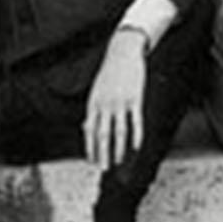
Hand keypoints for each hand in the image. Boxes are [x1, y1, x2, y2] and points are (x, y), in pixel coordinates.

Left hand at [84, 32, 146, 170]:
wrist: (122, 51)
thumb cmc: (109, 74)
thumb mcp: (96, 91)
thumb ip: (92, 111)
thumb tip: (86, 128)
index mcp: (93, 104)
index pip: (90, 131)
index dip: (91, 148)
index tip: (92, 162)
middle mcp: (105, 105)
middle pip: (102, 135)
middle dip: (102, 154)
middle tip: (104, 169)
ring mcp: (120, 102)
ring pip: (119, 131)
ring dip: (118, 149)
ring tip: (119, 162)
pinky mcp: (135, 99)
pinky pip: (135, 122)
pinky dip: (136, 136)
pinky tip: (136, 148)